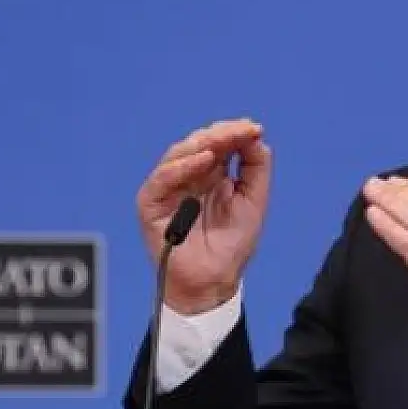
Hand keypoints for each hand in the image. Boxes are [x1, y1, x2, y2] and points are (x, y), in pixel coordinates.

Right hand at [136, 118, 271, 314]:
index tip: (255, 128)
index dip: (234, 132)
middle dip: (221, 134)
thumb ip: (256, 168)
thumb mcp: (254, 200)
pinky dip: (181, 167)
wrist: (214, 280)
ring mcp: (169, 189)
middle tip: (242, 130)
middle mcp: (188, 177)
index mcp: (211, 174)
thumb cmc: (232, 244)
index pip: (219, 144)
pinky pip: (162, 179)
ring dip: (202, 143)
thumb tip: (256, 136)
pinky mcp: (151, 204)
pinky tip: (203, 159)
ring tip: (224, 140)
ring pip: (178, 154)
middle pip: (199, 144)